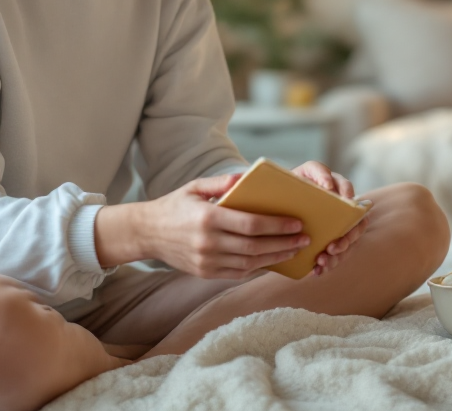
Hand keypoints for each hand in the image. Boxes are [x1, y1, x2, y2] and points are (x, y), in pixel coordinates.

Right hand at [115, 174, 311, 279]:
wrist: (146, 233)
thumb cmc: (174, 206)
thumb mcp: (195, 187)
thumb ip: (221, 183)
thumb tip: (246, 177)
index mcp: (208, 218)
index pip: (251, 224)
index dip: (277, 226)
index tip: (297, 223)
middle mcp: (208, 243)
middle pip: (255, 247)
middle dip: (284, 244)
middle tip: (305, 239)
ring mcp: (207, 261)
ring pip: (249, 264)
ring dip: (275, 258)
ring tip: (294, 251)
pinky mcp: (205, 273)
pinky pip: (238, 273)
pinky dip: (258, 268)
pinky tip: (272, 260)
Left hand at [291, 161, 370, 276]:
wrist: (278, 202)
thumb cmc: (293, 185)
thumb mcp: (304, 173)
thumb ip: (317, 172)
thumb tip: (327, 186)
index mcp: (338, 190)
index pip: (351, 192)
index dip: (352, 201)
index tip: (346, 205)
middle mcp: (343, 210)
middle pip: (356, 225)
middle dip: (347, 239)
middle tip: (332, 247)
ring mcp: (338, 227)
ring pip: (348, 244)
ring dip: (338, 255)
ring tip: (322, 261)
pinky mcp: (329, 242)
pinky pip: (335, 256)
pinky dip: (328, 265)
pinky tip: (317, 271)